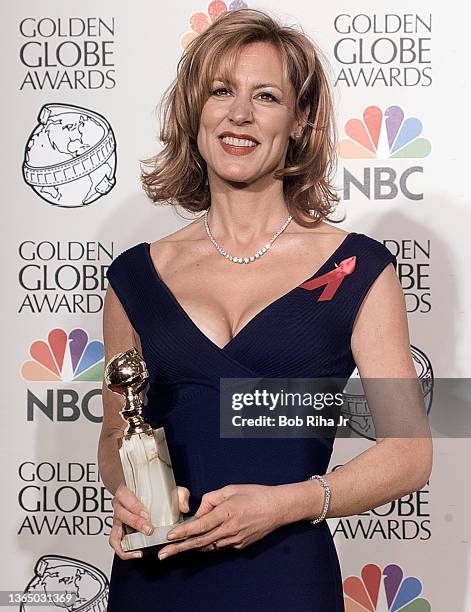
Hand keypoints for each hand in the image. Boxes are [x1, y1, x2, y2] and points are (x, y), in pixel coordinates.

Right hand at [109, 482, 190, 559]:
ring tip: (140, 550)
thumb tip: (184, 507)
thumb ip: (179, 495)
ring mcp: (117, 521)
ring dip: (126, 544)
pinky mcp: (119, 533)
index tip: (146, 514)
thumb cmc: (155, 493)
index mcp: (126, 492)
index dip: (134, 506)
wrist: (145, 497)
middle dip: (135, 523)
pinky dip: (124, 551)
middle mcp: (119, 506)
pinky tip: (137, 553)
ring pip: (115, 533)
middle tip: (149, 530)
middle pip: (121, 515)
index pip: (125, 496)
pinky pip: (116, 544)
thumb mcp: (169, 491)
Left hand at [158, 484, 283, 559]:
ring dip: (192, 546)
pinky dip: (209, 542)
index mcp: (226, 513)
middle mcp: (229, 530)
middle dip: (179, 549)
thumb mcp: (230, 490)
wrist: (277, 508)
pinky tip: (203, 538)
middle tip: (162, 554)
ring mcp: (234, 540)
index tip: (169, 536)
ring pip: (208, 545)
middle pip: (199, 541)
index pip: (200, 525)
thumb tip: (199, 511)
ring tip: (175, 548)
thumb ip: (211, 499)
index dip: (183, 532)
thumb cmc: (254, 495)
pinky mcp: (239, 546)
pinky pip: (219, 545)